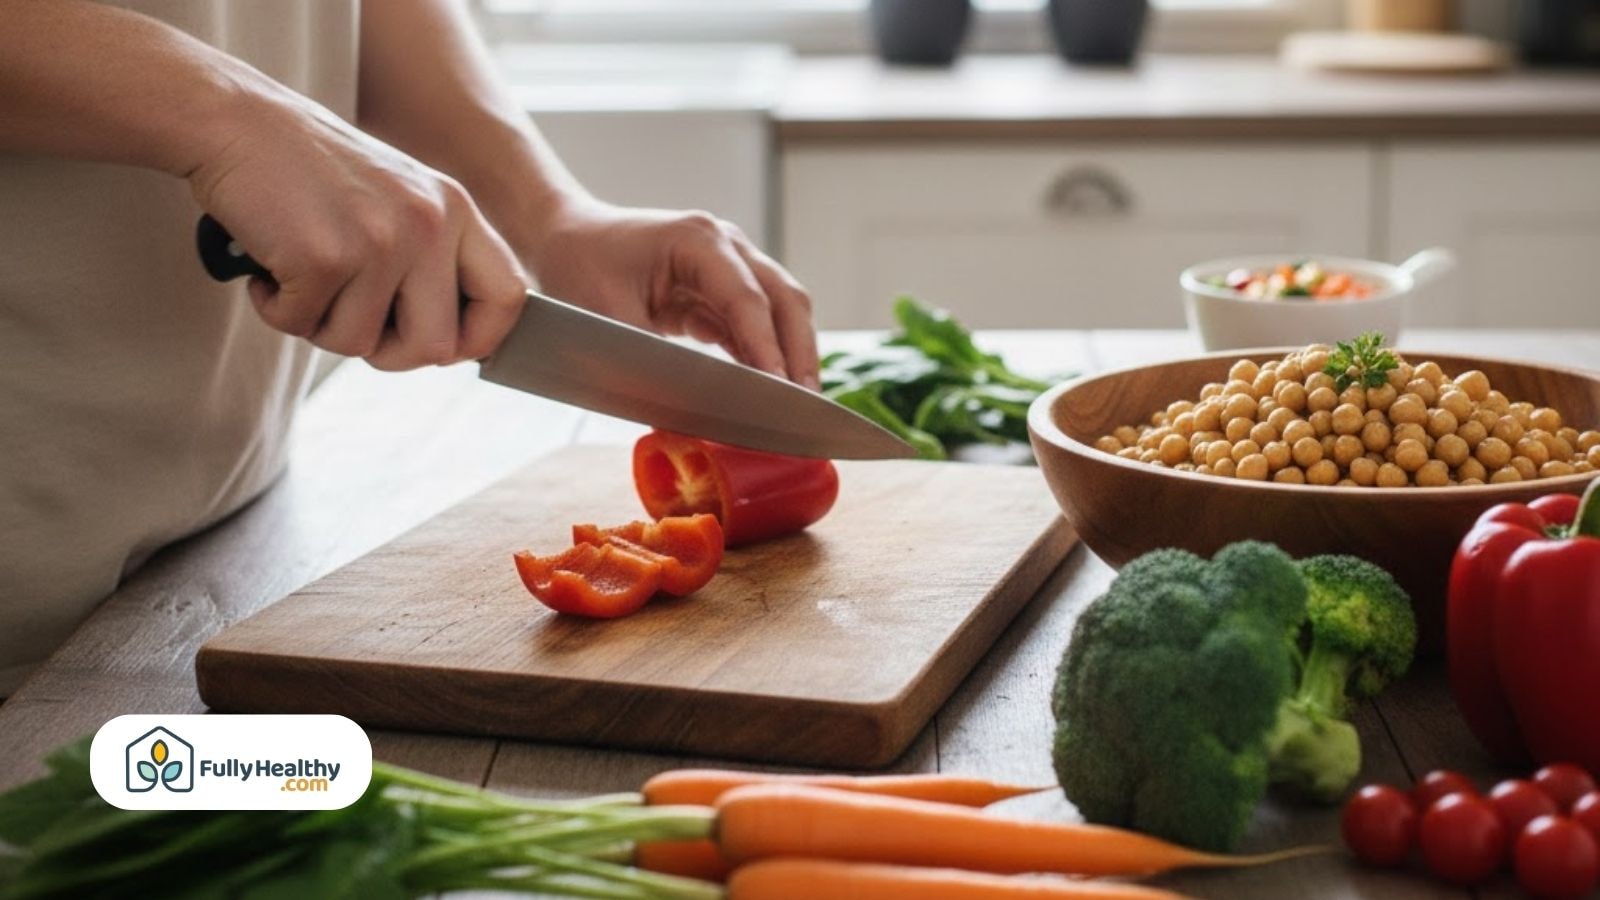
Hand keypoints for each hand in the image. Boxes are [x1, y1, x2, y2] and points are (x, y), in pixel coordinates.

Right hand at [186, 95, 526, 369]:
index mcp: (457, 210)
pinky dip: (276, 309)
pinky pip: (302, 326)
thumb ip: (436, 258)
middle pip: (436, 348)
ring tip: (302, 273)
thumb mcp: (402, 199)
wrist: (236, 120)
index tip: (443, 345)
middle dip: (388, 353)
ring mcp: (379, 241)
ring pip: (359, 345)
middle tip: (349, 318)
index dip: (480, 338)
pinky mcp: (324, 257)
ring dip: (320, 325)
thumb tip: (456, 344)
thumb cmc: (313, 171)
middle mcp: (429, 224)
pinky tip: (270, 267)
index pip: (509, 298)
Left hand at [518, 201, 819, 388]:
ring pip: (779, 311)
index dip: (767, 350)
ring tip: (796, 407)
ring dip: (788, 356)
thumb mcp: (606, 318)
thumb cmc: (577, 265)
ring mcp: (729, 264)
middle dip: (799, 354)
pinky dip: (763, 356)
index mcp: (699, 240)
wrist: (563, 236)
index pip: (749, 300)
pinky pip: (754, 323)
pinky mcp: (720, 288)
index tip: (781, 393)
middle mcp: (725, 245)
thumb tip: (685, 415)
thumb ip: (650, 362)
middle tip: (807, 407)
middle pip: (784, 300)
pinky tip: (766, 392)